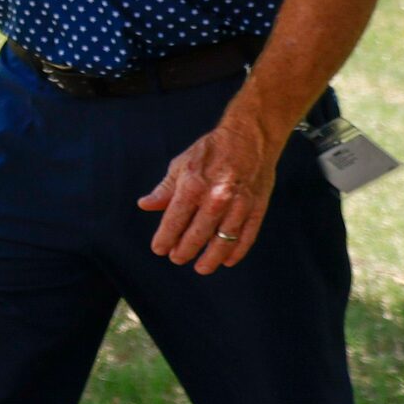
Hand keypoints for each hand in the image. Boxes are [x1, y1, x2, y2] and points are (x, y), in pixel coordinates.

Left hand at [139, 108, 277, 271]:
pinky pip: (247, 236)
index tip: (159, 249)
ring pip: (223, 241)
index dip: (165, 238)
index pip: (174, 221)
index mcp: (193, 186)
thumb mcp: (181, 165)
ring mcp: (239, 205)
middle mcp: (216, 198)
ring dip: (211, 258)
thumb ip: (164, 189)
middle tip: (177, 258)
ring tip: (201, 267)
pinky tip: (228, 260)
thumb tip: (145, 205)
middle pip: (197, 235)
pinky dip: (237, 251)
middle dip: (185, 251)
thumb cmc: (211, 151)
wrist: (250, 137)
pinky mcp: (257, 207)